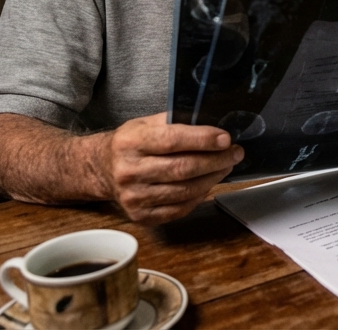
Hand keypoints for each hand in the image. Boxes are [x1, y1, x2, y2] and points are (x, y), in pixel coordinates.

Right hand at [105, 113, 242, 224]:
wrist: (102, 169)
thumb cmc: (132, 143)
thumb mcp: (146, 123)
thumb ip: (176, 122)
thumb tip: (214, 125)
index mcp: (130, 142)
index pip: (173, 141)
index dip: (203, 140)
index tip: (226, 139)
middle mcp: (129, 171)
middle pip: (183, 168)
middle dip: (216, 161)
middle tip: (235, 153)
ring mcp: (133, 197)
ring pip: (185, 191)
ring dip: (212, 178)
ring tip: (225, 167)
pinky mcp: (140, 215)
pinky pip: (179, 209)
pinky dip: (199, 196)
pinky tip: (208, 184)